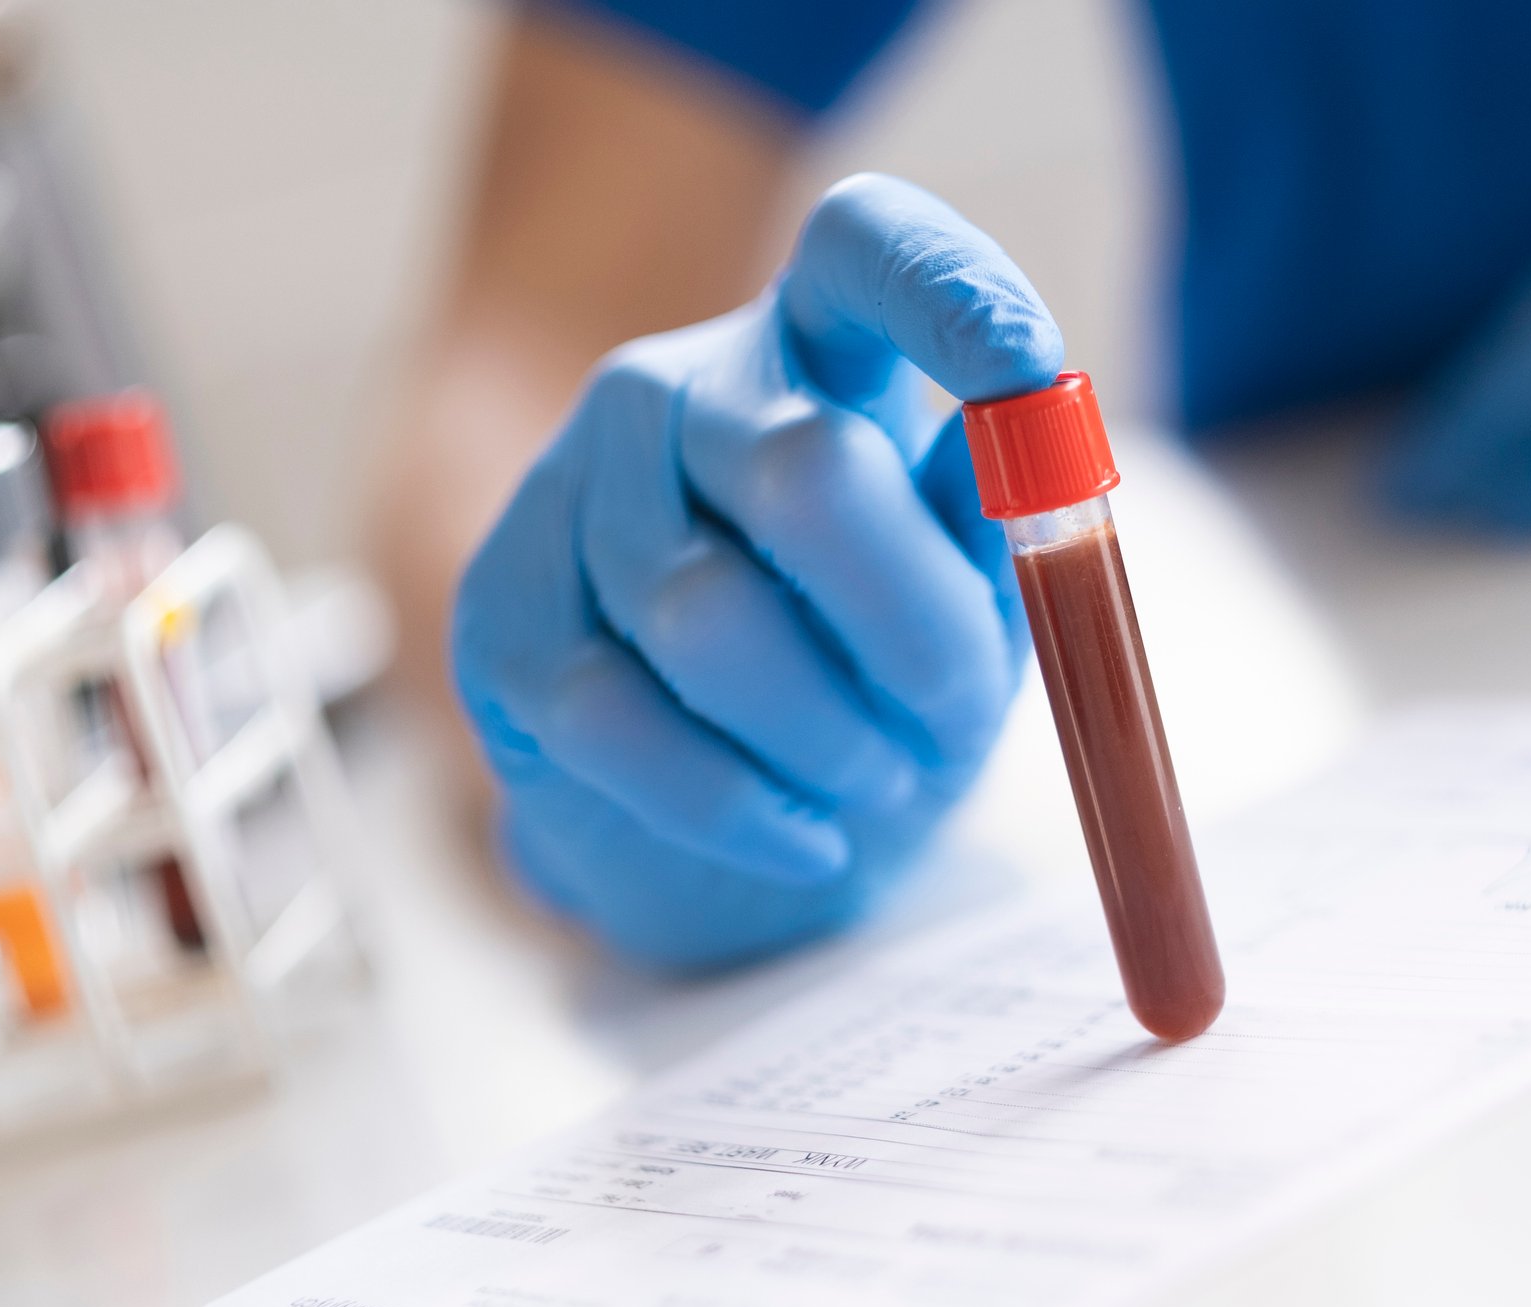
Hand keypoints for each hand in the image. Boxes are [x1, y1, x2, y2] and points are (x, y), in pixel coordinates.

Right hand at [452, 174, 1061, 965]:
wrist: (741, 829)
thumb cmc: (879, 682)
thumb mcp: (975, 607)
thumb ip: (995, 530)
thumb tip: (1025, 453)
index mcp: (817, 351)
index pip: (864, 251)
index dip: (947, 290)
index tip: (1030, 365)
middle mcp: (680, 390)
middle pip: (803, 469)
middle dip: (909, 631)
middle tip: (948, 723)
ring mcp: (570, 492)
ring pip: (706, 619)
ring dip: (825, 736)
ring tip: (870, 775)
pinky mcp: (501, 619)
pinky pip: (615, 720)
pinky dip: (734, 804)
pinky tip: (799, 831)